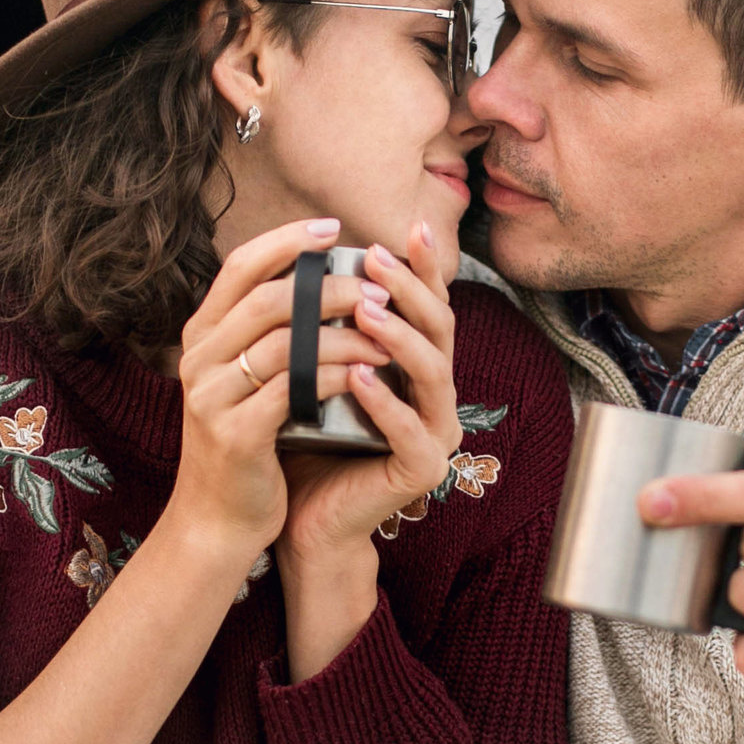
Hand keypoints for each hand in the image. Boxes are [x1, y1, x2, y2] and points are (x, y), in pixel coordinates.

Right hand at [171, 217, 390, 554]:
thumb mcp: (244, 379)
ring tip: (384, 332)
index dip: (286, 241)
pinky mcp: (236, 436)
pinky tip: (366, 374)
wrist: (217, 520)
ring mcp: (212, 398)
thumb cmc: (246, 444)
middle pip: (268, 299)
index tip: (331, 228)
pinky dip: (335, 376)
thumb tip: (320, 281)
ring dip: (343, 333)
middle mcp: (198, 359)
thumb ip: (268, 335)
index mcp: (200, 336)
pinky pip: (294, 391)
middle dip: (330, 287)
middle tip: (376, 289)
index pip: (239, 267)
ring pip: (285, 343)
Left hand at [278, 221, 463, 559]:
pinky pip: (411, 429)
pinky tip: (357, 375)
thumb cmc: (307, 440)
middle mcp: (436, 395)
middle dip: (411, 290)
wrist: (303, 516)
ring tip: (365, 309)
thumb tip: (305, 254)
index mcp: (416, 368)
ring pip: (434, 372)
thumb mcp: (314, 370)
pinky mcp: (424, 469)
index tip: (409, 227)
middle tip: (376, 260)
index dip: (424, 268)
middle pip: (440, 329)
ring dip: (400, 336)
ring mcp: (436, 433)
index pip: (427, 307)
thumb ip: (325, 325)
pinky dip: (386, 401)